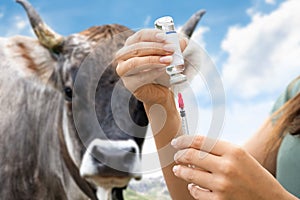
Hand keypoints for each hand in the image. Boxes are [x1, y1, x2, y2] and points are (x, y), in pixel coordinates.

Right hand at [116, 29, 187, 103]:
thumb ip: (176, 48)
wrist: (160, 92)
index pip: (141, 35)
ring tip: (168, 60)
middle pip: (137, 48)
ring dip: (152, 60)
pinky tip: (162, 70)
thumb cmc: (162, 71)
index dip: (153, 35)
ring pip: (134, 62)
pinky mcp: (129, 83)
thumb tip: (183, 40)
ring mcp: (123, 69)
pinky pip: (138, 77)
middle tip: (171, 50)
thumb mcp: (170, 57)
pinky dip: (151, 73)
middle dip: (155, 48)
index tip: (165, 37)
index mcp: (132, 44)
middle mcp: (124, 55)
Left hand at [171, 135, 292, 199]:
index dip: (183, 140)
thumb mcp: (240, 156)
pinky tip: (193, 184)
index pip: (199, 141)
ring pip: (189, 174)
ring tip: (178, 170)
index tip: (176, 142)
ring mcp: (222, 185)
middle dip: (179, 155)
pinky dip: (191, 187)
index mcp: (233, 151)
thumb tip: (191, 146)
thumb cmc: (253, 175)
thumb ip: (217, 150)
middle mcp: (227, 166)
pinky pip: (195, 191)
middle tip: (176, 157)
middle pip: (191, 155)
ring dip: (180, 171)